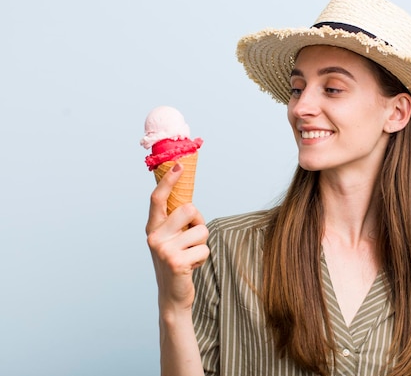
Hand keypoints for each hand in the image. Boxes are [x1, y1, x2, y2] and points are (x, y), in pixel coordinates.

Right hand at [145, 162, 209, 313]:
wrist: (172, 297)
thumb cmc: (177, 263)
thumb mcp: (172, 240)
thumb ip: (176, 223)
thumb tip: (188, 202)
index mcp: (153, 228)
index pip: (158, 199)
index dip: (168, 181)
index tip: (179, 166)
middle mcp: (154, 236)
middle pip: (189, 209)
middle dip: (199, 222)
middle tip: (192, 238)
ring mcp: (163, 249)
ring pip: (201, 230)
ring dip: (202, 244)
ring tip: (191, 256)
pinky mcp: (176, 262)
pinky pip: (204, 248)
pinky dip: (203, 258)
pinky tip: (192, 267)